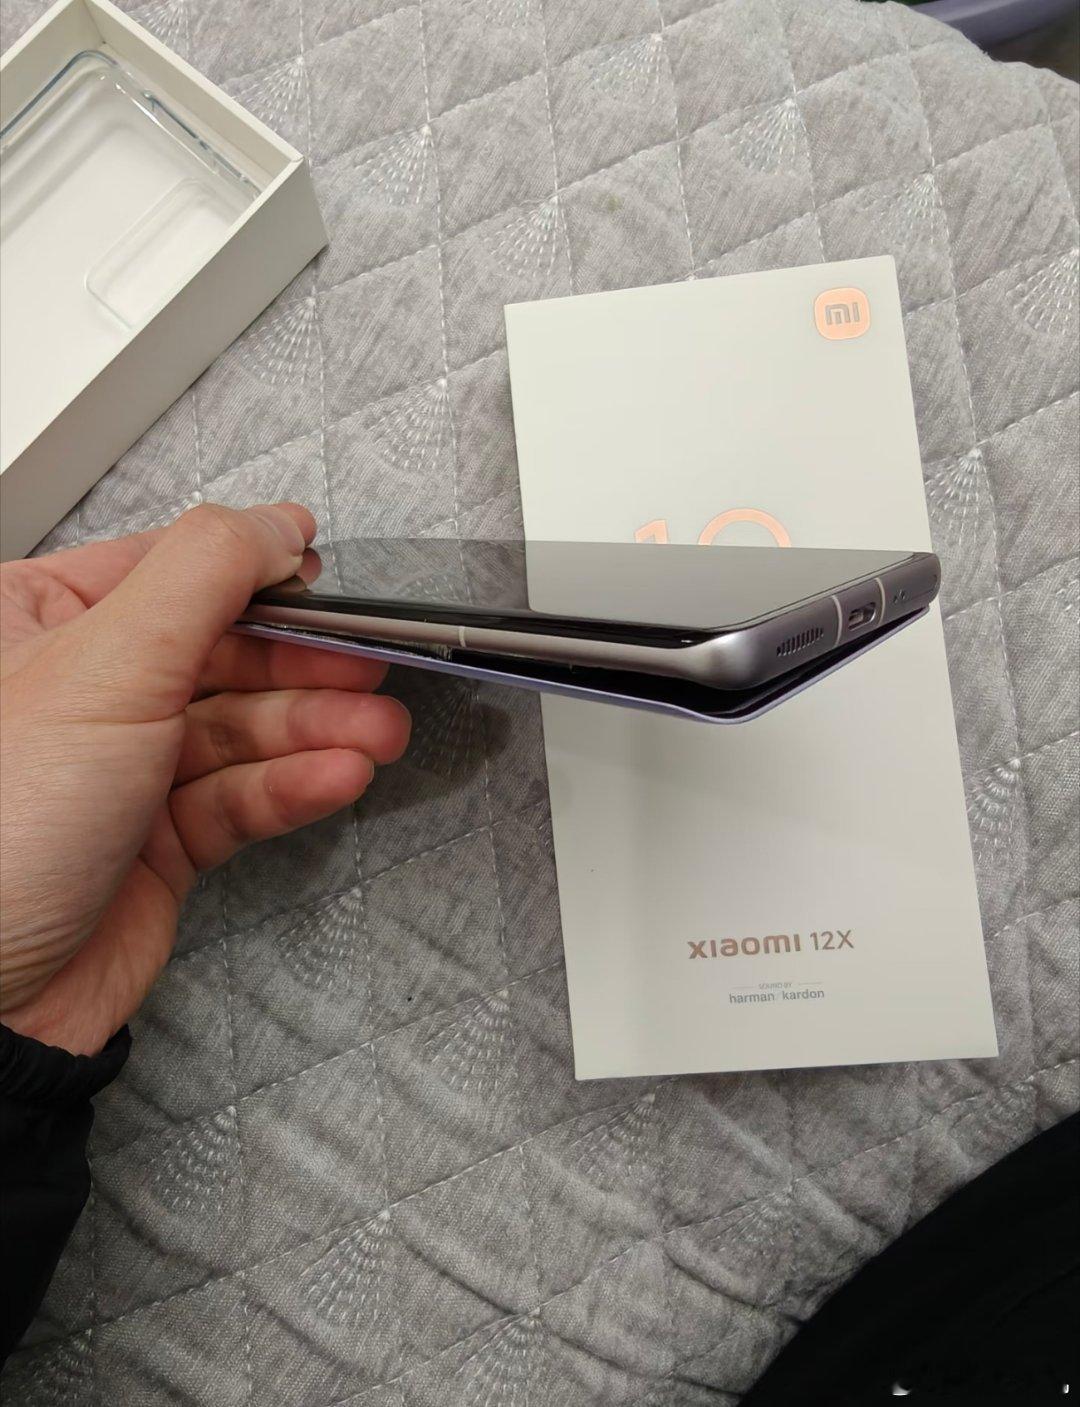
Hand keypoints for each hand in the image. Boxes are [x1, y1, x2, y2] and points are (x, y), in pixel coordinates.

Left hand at [0, 503, 409, 1055]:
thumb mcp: (105, 665)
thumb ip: (205, 575)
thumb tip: (278, 523)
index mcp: (36, 620)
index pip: (171, 570)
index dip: (256, 572)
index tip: (327, 580)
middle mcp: (81, 690)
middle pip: (222, 651)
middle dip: (304, 667)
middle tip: (371, 671)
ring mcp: (121, 768)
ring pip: (241, 729)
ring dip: (316, 731)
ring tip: (376, 734)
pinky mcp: (156, 841)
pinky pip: (239, 798)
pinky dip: (293, 787)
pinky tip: (338, 778)